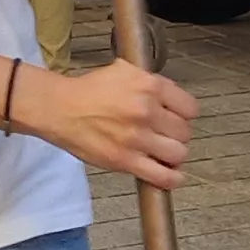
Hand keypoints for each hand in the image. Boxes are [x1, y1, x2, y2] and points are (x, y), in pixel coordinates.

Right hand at [18, 60, 198, 188]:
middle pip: (184, 132)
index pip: (190, 108)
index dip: (184, 115)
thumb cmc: (89, 90)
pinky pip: (162, 176)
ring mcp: (137, 137)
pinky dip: (172, 179)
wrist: (60, 108)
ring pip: (178, 153)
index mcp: (149, 86)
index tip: (176, 119)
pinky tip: (172, 176)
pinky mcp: (125, 160)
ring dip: (173, 155)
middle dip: (177, 135)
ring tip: (163, 153)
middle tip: (165, 136)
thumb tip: (172, 95)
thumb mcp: (124, 71)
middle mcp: (146, 110)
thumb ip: (151, 82)